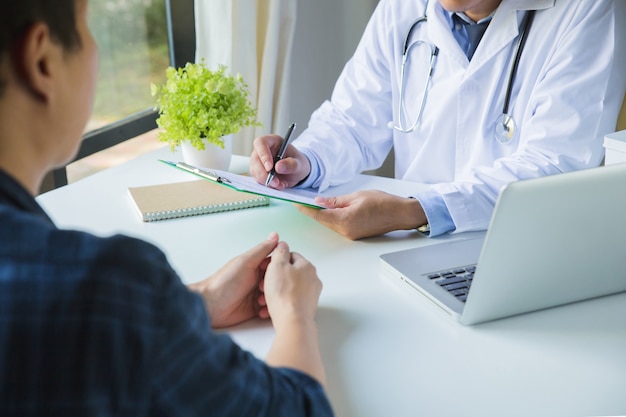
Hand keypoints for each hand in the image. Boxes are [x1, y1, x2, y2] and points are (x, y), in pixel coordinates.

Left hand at [188, 233, 278, 328]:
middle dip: (276, 286)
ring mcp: (256, 294)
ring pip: (275, 295)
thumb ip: (262, 250)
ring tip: (260, 301)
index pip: (276, 263)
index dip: (280, 268)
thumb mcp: (245, 262)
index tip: (279, 273)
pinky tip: (261, 311)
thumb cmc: (224, 282)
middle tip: (264, 289)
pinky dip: (268, 311)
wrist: (211, 305)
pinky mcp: (255, 308)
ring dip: (272, 299)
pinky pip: (268, 309)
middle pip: (277, 281)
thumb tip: (275, 235)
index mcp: (256, 265)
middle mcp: (257, 278)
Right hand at [250, 134, 310, 189]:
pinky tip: (278, 185)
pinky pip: (258, 179)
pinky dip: (267, 184)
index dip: (263, 155)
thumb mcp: (299, 164)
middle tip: (276, 182)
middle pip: (255, 159)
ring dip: (267, 181)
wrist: (297, 172)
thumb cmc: (298, 163)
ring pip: (255, 171)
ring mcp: (259, 161)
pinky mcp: (258, 172)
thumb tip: (278, 167)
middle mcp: (263, 150)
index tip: (270, 167)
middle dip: (264, 174)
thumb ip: (291, 164)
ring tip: (281, 184)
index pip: (261, 143)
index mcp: (273, 141)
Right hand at [261, 241, 321, 329]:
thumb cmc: (284, 293)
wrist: (293, 321)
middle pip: (290, 274)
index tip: (266, 268)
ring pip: (289, 289)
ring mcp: (311, 295)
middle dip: (275, 278)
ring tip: (264, 299)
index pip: (291, 256)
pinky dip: (281, 303)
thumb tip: (283, 244)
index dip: (276, 261)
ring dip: (276, 292)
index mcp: (307, 266)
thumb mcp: (277, 265)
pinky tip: (271, 309)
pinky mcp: (307, 308)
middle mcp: (312, 279)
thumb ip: (280, 252)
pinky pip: (291, 302)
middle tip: (263, 285)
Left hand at [296, 190, 426, 239]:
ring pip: (330, 224)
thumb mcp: (356, 196)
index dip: (305, 209)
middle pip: (323, 221)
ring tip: (313, 203)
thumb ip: (335, 201)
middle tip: (300, 200)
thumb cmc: (382, 202)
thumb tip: (319, 201)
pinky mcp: (355, 234)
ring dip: (321, 215)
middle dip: (311, 211)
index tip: (295, 203)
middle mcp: (346, 231)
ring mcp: (350, 235)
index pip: (318, 215)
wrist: (400, 213)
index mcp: (345, 220)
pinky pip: (338, 226)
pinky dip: (331, 218)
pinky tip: (328, 210)